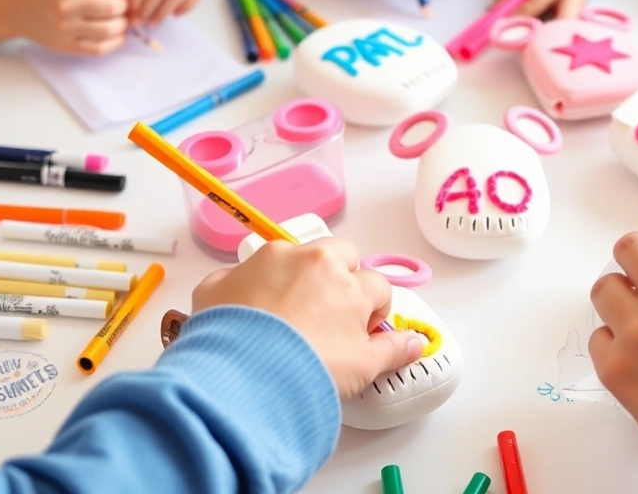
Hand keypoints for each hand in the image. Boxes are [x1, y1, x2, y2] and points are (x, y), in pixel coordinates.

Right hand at [8, 0, 127, 55]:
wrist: (15, 8)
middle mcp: (65, 4)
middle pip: (112, 7)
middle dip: (125, 6)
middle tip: (124, 6)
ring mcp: (65, 27)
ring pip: (109, 29)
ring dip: (123, 25)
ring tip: (122, 20)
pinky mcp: (65, 46)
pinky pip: (99, 48)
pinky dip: (115, 43)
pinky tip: (118, 35)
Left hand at [191, 238, 424, 398]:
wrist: (240, 383)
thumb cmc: (305, 370)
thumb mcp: (362, 367)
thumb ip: (393, 349)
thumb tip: (414, 344)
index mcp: (345, 278)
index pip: (376, 286)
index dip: (373, 311)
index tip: (361, 332)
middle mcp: (305, 259)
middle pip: (337, 255)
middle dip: (339, 277)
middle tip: (329, 316)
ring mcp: (261, 263)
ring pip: (288, 259)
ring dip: (292, 279)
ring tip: (284, 323)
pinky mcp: (223, 278)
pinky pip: (243, 278)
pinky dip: (247, 296)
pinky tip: (247, 329)